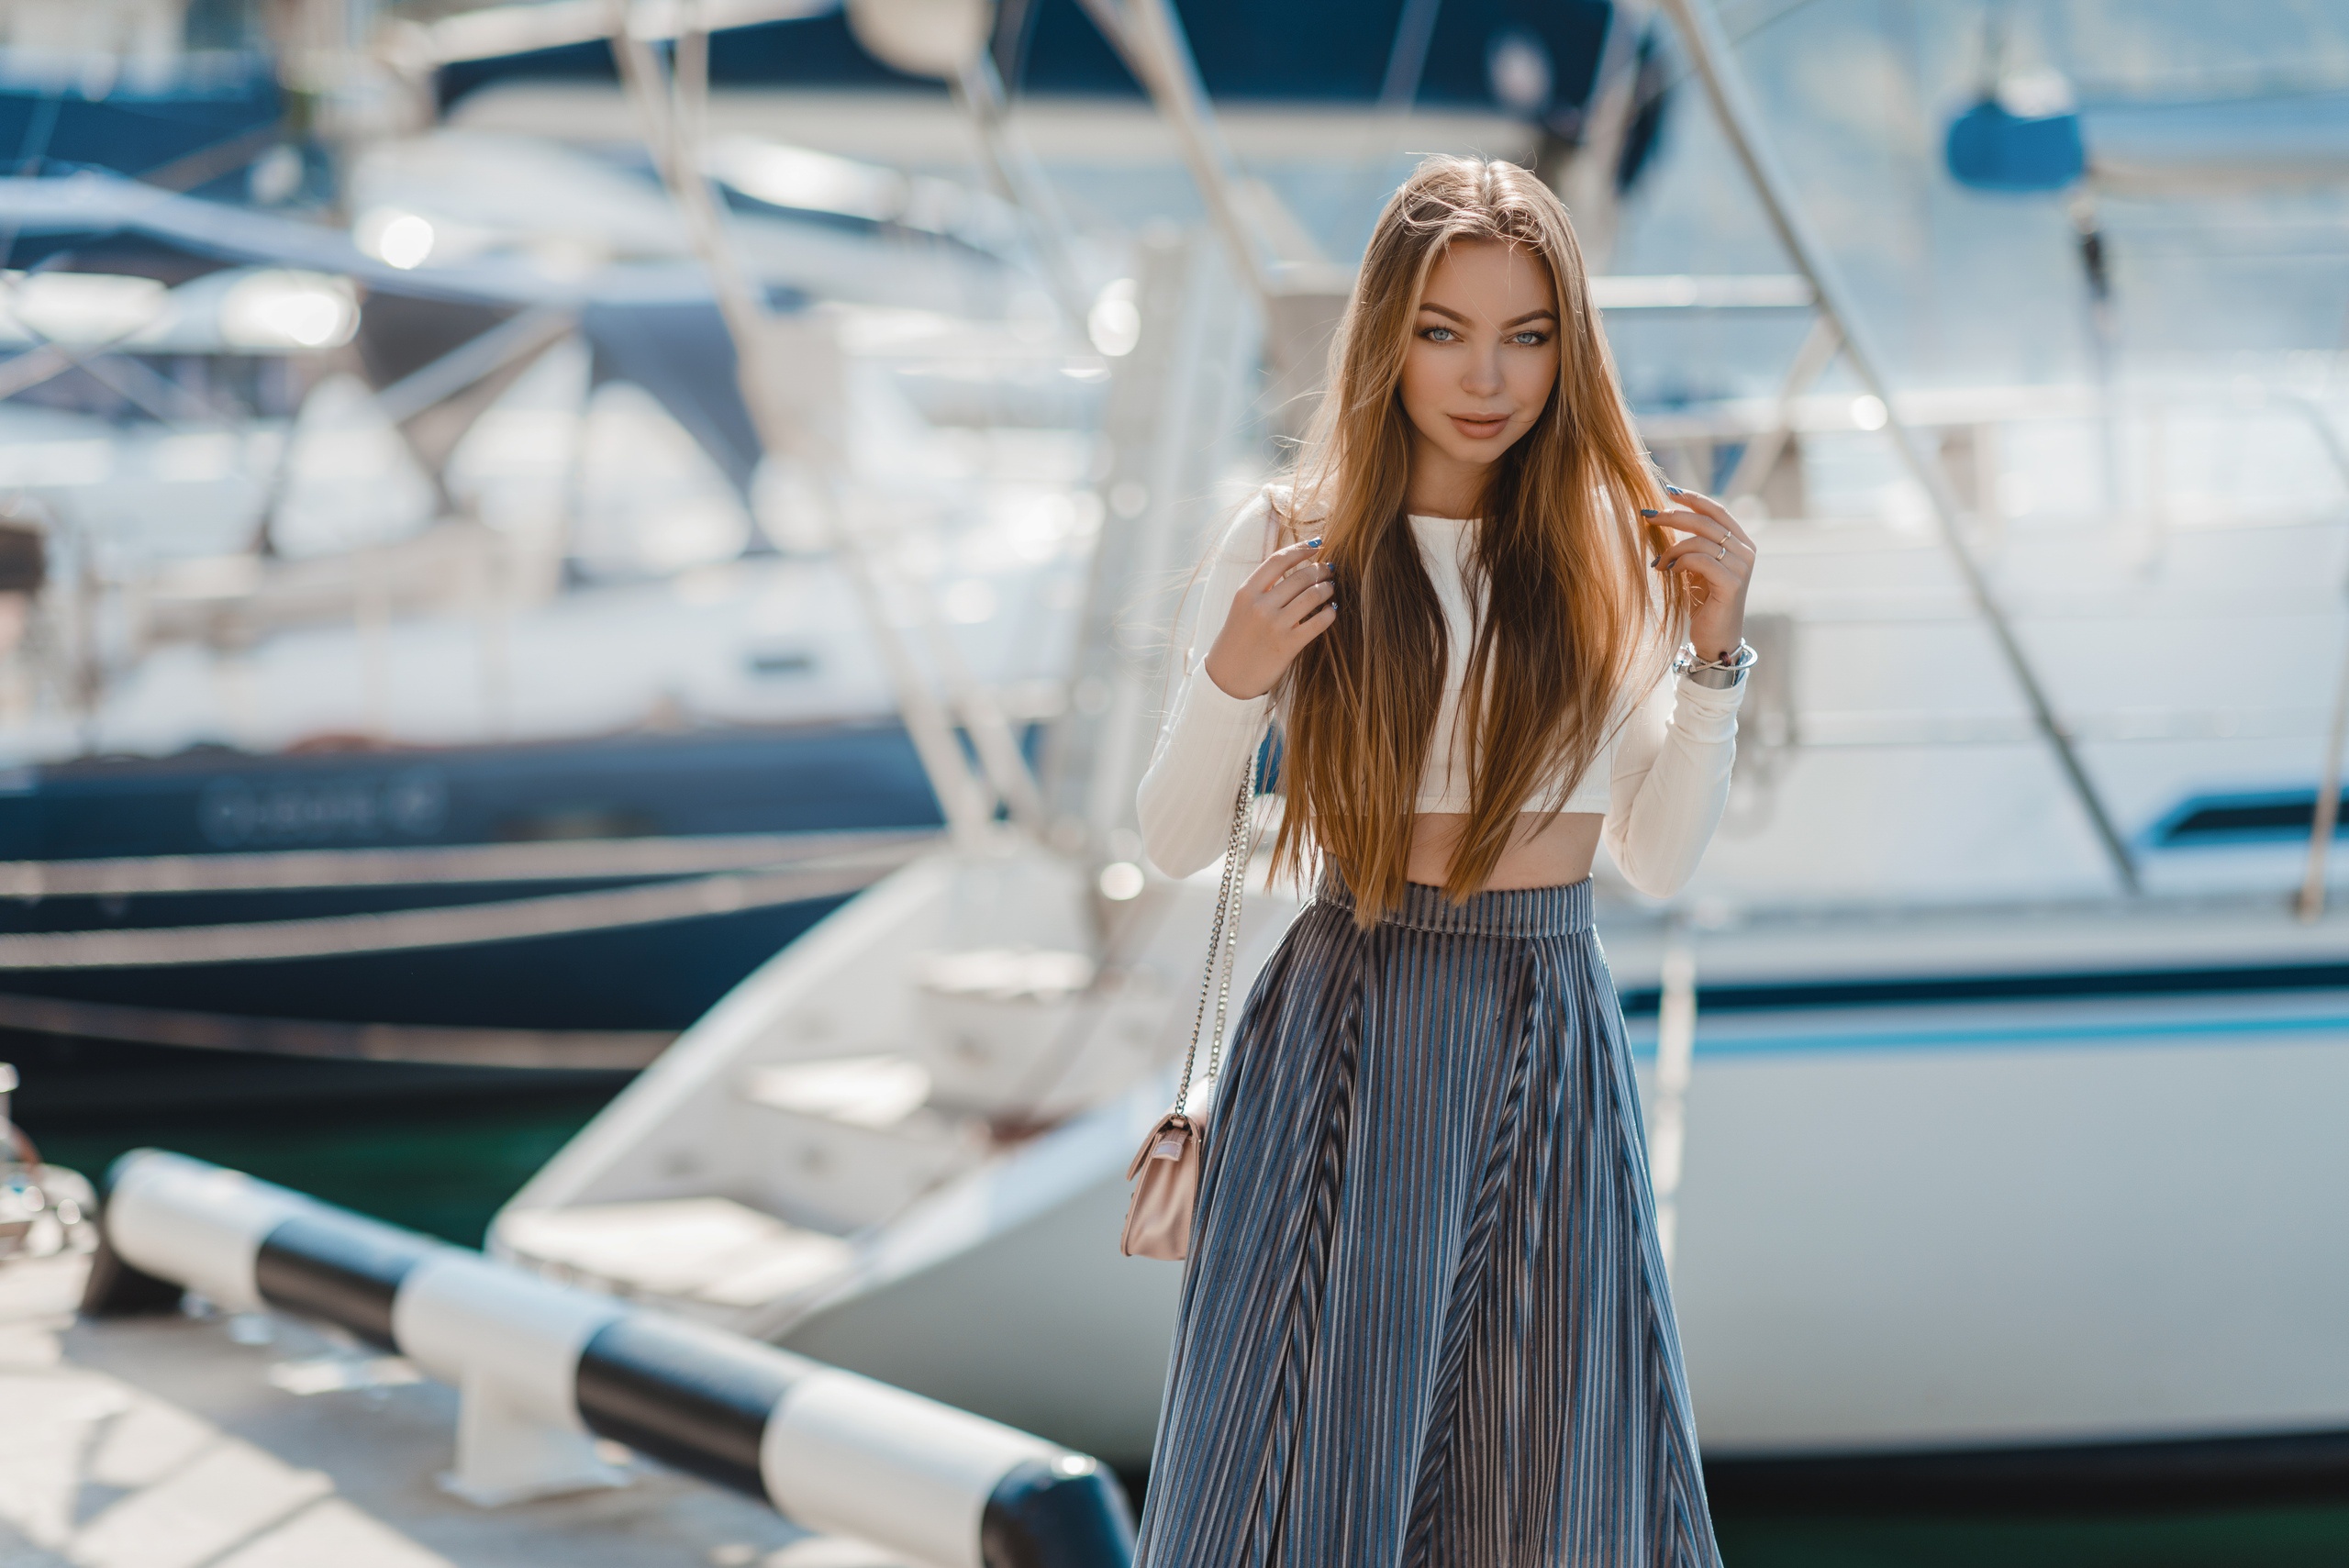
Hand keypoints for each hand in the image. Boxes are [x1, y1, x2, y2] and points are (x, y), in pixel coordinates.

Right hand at [1202, 539, 1335, 698]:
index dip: (1301, 549)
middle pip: (1300, 576)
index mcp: (1246, 592)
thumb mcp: (1242, 606)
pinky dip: (1330, 613)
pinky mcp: (1288, 645)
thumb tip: (1296, 566)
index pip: (1279, 560)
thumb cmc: (1238, 638)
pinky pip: (1319, 622)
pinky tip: (1331, 610)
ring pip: (1313, 595)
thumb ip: (1263, 587)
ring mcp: (1275, 625)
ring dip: (1328, 588)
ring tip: (1330, 588)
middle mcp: (1260, 606)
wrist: (1228, 676)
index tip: (1317, 545)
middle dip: (1320, 569)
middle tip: (1328, 569)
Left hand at [1647, 487, 1754, 661]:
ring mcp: (1742, 567)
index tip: (1668, 491)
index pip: (1717, 510)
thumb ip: (1690, 544)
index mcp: (1740, 542)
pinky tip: (1669, 572)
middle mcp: (1746, 551)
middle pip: (1706, 521)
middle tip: (1649, 517)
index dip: (1693, 498)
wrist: (1715, 638)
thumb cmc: (1703, 602)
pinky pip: (1700, 560)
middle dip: (1674, 516)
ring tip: (1658, 563)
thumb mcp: (1695, 567)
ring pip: (1700, 540)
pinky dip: (1679, 562)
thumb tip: (1663, 515)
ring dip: (1672, 548)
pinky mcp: (1732, 583)